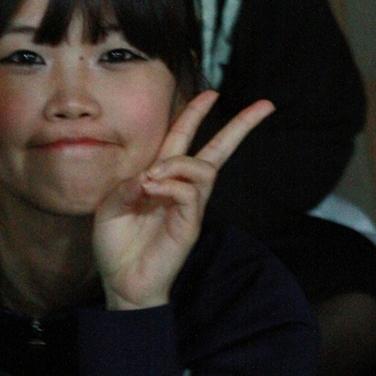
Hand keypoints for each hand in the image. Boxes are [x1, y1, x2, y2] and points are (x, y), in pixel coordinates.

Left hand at [94, 94, 274, 311]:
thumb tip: (149, 175)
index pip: (184, 139)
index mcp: (160, 178)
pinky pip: (191, 193)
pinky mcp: (191, 224)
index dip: (195, 114)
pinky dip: (171, 183)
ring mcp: (190, 206)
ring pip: (203, 167)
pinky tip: (152, 190)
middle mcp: (181, 188)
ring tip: (152, 177)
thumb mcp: (110, 206)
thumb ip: (126, 186)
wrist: (122, 282)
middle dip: (241, 126)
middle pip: (217, 151)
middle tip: (266, 105)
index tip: (212, 93)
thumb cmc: (116, 245)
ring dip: (177, 163)